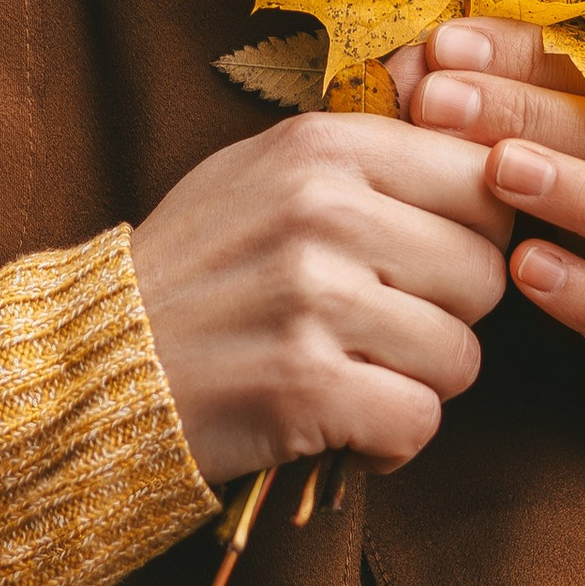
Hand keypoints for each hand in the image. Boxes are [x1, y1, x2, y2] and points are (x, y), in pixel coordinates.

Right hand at [130, 114, 512, 487]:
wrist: (97, 360)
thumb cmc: (199, 267)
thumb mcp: (267, 171)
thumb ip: (366, 159)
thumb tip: (487, 158)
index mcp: (322, 145)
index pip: (481, 178)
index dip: (474, 231)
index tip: (433, 258)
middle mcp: (323, 209)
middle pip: (485, 272)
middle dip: (449, 314)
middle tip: (386, 326)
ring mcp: (313, 297)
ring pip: (461, 354)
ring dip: (418, 382)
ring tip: (356, 371)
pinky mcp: (304, 384)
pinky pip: (419, 421)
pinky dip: (389, 440)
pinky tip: (343, 421)